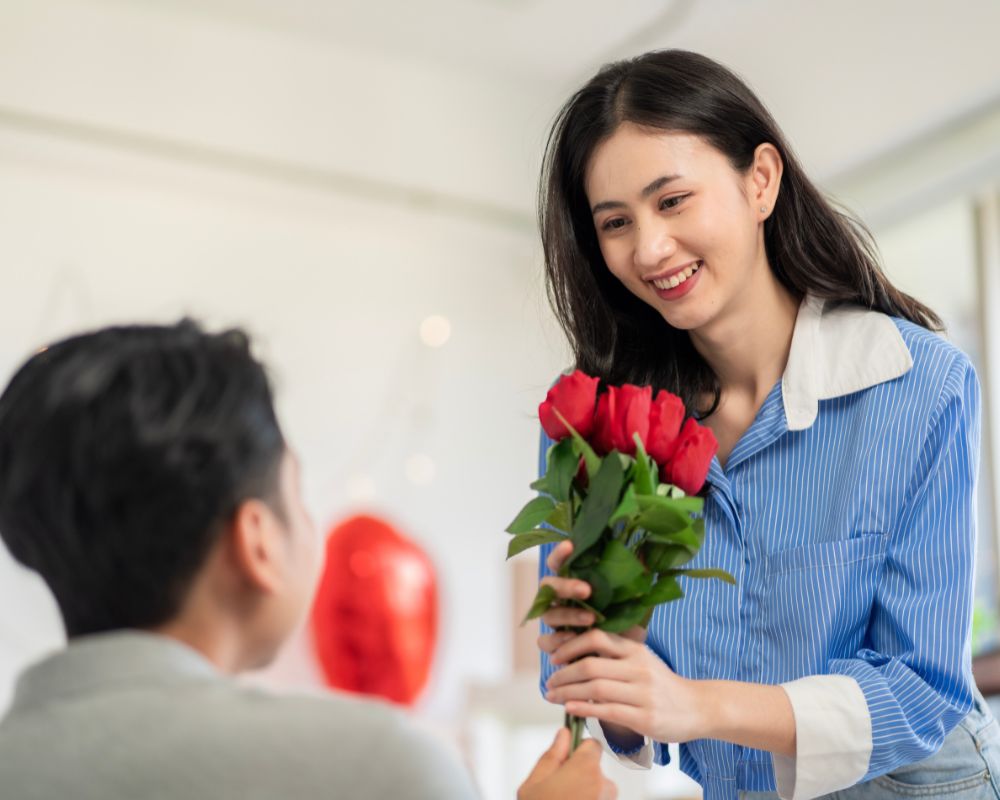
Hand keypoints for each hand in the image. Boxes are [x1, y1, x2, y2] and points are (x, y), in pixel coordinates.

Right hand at [517, 727, 616, 799]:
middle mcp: (604, 785)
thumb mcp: (534, 783)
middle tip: (559, 787)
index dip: (578, 750)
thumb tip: (564, 734)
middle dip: (580, 773)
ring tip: (564, 798)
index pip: (592, 744)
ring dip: (585, 790)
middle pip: (595, 767)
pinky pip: (600, 799)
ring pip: (598, 786)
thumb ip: (552, 755)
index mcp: (585, 768)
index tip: (566, 758)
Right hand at [537, 541, 646, 652]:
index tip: (570, 545)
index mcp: (573, 582)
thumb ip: (633, 576)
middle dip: (565, 586)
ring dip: (568, 615)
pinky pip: (545, 641)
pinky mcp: (555, 645)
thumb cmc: (624, 621)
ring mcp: (555, 622)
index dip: (560, 553)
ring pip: (547, 614)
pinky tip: (573, 640)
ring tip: (591, 619)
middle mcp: (560, 600)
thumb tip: (643, 550)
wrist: (626, 656)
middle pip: (547, 586)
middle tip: (587, 590)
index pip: (558, 562)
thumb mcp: (632, 597)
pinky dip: (557, 640)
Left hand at [537, 541, 647, 747]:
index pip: (596, 638)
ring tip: (553, 697)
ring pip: (595, 688)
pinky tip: (570, 710)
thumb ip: (614, 656)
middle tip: (548, 683)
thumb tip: (575, 654)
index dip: (570, 646)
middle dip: (563, 674)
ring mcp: (642, 693)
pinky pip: (608, 711)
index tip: (554, 658)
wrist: (697, 707)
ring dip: (567, 693)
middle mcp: (638, 667)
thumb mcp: (641, 660)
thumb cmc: (662, 685)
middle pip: (591, 665)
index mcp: (635, 649)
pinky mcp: (645, 717)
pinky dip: (584, 709)